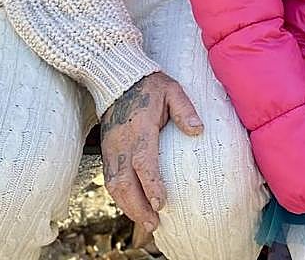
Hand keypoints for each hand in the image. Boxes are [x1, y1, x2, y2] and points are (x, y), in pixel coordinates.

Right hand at [100, 71, 203, 232]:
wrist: (117, 81)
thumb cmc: (149, 86)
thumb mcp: (172, 90)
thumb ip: (185, 109)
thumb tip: (198, 129)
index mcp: (140, 129)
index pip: (142, 161)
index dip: (150, 184)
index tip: (161, 202)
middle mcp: (121, 143)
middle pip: (124, 182)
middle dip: (138, 206)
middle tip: (154, 223)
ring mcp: (111, 149)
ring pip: (113, 185)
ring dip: (128, 206)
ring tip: (146, 222)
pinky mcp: (106, 152)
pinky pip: (109, 180)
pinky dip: (119, 197)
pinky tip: (132, 207)